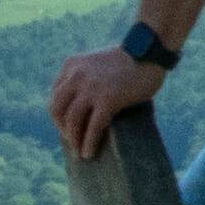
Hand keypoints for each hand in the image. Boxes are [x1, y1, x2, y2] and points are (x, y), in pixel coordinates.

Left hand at [47, 47, 162, 156]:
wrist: (149, 51)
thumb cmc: (130, 59)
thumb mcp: (97, 62)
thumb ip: (86, 77)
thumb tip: (82, 106)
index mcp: (72, 65)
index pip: (56, 95)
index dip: (59, 115)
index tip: (67, 127)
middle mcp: (76, 75)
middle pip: (57, 109)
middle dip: (62, 128)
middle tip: (72, 140)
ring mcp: (91, 87)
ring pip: (72, 121)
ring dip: (75, 140)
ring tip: (81, 152)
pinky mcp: (108, 99)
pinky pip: (93, 127)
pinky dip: (89, 143)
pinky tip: (89, 153)